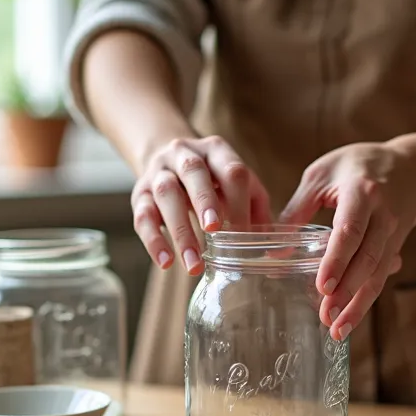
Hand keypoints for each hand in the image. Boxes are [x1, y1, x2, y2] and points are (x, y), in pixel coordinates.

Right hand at [131, 136, 271, 274]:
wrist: (166, 159)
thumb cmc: (213, 180)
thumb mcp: (237, 184)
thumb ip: (256, 209)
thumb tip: (276, 247)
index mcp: (216, 150)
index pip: (230, 170)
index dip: (238, 202)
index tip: (244, 235)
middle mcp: (184, 154)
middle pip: (194, 172)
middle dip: (204, 201)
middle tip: (213, 232)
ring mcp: (159, 172)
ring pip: (166, 195)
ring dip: (180, 230)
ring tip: (194, 264)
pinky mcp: (139, 193)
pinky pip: (142, 215)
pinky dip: (153, 240)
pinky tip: (166, 262)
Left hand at [280, 142, 415, 340]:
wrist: (413, 168)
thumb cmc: (358, 166)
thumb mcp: (322, 175)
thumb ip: (298, 209)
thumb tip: (274, 249)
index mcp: (362, 192)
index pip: (350, 230)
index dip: (337, 260)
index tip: (322, 286)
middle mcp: (383, 216)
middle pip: (367, 259)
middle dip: (347, 291)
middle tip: (326, 317)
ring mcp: (393, 234)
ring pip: (377, 275)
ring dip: (358, 305)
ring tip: (337, 330)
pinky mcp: (395, 249)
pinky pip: (380, 278)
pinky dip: (364, 301)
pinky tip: (348, 320)